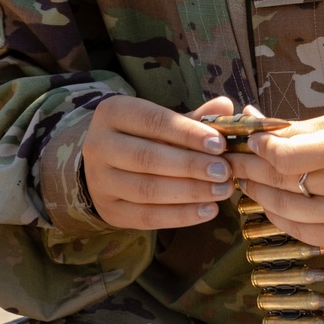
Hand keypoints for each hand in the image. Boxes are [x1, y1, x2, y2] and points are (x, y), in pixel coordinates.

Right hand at [82, 95, 234, 230]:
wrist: (104, 163)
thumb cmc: (142, 136)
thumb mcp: (163, 120)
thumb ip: (194, 117)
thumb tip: (225, 107)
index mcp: (112, 113)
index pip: (153, 122)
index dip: (187, 133)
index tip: (219, 144)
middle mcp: (99, 146)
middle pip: (147, 158)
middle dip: (190, 165)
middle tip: (224, 171)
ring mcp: (100, 181)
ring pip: (146, 190)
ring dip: (190, 192)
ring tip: (221, 190)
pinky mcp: (109, 210)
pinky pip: (146, 216)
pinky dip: (180, 216)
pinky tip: (208, 210)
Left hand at [232, 110, 323, 249]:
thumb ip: (294, 129)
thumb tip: (249, 121)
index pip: (286, 156)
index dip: (260, 148)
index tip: (250, 140)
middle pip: (282, 182)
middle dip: (251, 169)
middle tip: (233, 160)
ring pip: (287, 210)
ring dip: (259, 194)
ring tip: (246, 180)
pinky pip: (303, 234)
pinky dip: (280, 219)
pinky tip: (270, 204)